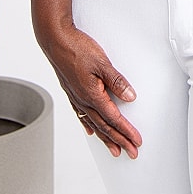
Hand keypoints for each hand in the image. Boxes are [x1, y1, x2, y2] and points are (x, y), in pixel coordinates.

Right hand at [43, 24, 140, 157]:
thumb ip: (117, 81)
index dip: (127, 132)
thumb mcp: (102, 62)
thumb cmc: (76, 48)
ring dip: (105, 138)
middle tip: (131, 152)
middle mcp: (83, 100)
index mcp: (92, 95)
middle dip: (119, 141)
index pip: (114, 119)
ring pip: (93, 124)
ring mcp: (76, 97)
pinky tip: (91, 131)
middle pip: (105, 127)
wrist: (55, 41)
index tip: (137, 141)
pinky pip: (81, 115)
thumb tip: (130, 96)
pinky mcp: (71, 92)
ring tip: (114, 150)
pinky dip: (89, 126)